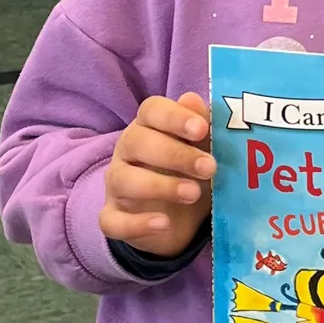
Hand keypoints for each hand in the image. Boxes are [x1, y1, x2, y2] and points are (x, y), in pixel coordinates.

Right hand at [101, 93, 214, 257]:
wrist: (177, 219)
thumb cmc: (188, 172)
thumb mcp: (201, 150)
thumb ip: (200, 125)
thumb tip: (192, 99)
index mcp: (148, 127)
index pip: (151, 110)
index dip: (174, 117)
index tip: (202, 129)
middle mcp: (126, 152)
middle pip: (136, 141)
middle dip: (175, 154)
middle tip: (209, 168)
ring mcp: (116, 186)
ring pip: (123, 180)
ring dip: (160, 186)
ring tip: (193, 194)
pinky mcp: (113, 218)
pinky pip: (113, 221)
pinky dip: (137, 223)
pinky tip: (164, 223)